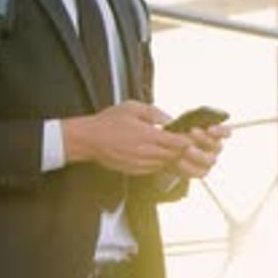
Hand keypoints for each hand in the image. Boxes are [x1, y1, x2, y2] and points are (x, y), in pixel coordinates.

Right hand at [62, 100, 192, 175]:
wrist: (89, 140)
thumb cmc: (108, 122)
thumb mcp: (132, 107)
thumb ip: (154, 112)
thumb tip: (170, 119)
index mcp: (148, 135)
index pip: (177, 142)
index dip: (186, 140)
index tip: (189, 136)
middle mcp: (146, 152)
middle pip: (174, 155)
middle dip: (180, 149)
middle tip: (182, 142)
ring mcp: (140, 163)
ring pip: (165, 163)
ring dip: (169, 157)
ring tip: (167, 147)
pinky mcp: (134, 170)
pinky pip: (153, 168)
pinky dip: (157, 162)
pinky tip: (154, 154)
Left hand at [170, 123, 231, 179]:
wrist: (169, 150)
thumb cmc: (178, 131)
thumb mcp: (181, 123)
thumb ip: (188, 120)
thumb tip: (188, 121)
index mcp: (215, 134)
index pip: (226, 132)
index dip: (221, 131)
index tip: (210, 128)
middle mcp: (215, 148)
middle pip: (218, 146)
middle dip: (205, 139)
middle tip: (192, 132)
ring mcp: (209, 161)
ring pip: (211, 161)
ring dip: (199, 154)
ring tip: (186, 149)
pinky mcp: (201, 172)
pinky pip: (200, 173)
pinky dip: (189, 167)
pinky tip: (179, 162)